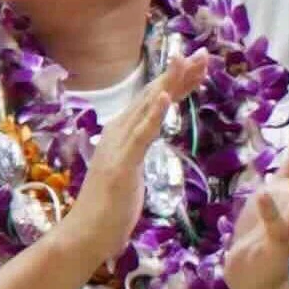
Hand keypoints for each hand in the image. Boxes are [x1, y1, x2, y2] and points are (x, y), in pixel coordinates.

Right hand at [59, 50, 203, 277]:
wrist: (84, 235)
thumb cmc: (109, 209)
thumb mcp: (129, 172)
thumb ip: (138, 151)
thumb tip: (147, 137)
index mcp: (123, 134)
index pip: (154, 101)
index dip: (177, 81)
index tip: (199, 64)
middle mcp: (118, 132)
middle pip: (153, 96)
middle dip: (179, 74)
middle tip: (204, 53)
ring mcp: (118, 147)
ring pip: (147, 108)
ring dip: (168, 84)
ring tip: (186, 61)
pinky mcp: (121, 165)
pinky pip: (141, 136)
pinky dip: (153, 115)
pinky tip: (166, 98)